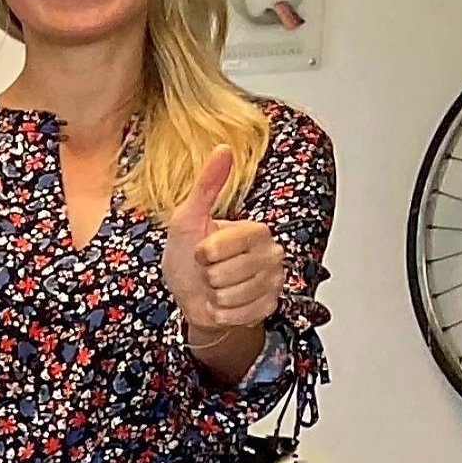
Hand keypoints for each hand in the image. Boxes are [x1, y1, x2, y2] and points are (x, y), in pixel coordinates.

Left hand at [163, 143, 281, 335]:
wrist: (190, 295)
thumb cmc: (187, 256)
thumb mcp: (189, 218)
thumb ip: (208, 185)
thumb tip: (223, 148)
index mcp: (256, 230)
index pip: (223, 245)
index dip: (203, 252)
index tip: (202, 251)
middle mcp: (272, 253)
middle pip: (227, 274)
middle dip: (208, 276)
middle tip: (208, 271)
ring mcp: (274, 281)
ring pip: (232, 296)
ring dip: (215, 296)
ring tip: (215, 286)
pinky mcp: (270, 306)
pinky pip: (239, 315)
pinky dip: (223, 313)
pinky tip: (224, 303)